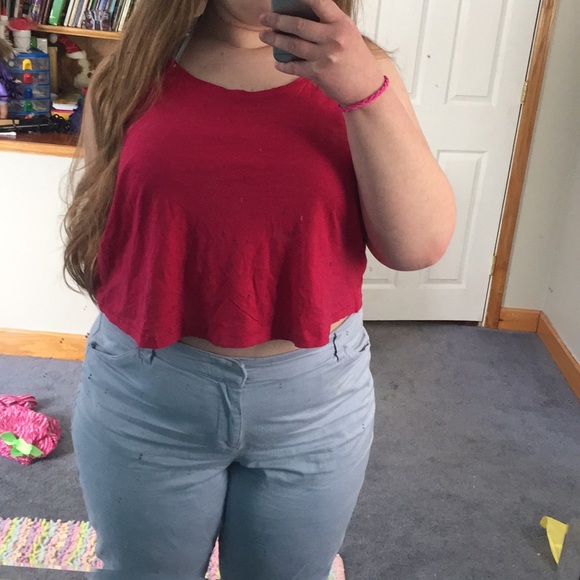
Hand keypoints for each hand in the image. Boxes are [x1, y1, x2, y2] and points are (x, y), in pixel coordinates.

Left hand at [259, 0, 384, 106]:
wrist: (365, 88)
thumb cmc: (356, 60)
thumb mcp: (348, 34)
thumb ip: (329, 24)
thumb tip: (303, 15)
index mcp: (341, 24)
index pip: (319, 2)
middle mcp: (333, 38)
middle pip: (298, 25)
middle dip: (277, 21)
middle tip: (264, 18)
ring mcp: (324, 57)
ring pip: (293, 45)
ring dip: (275, 40)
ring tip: (264, 35)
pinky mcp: (318, 74)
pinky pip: (294, 66)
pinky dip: (283, 64)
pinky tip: (277, 62)